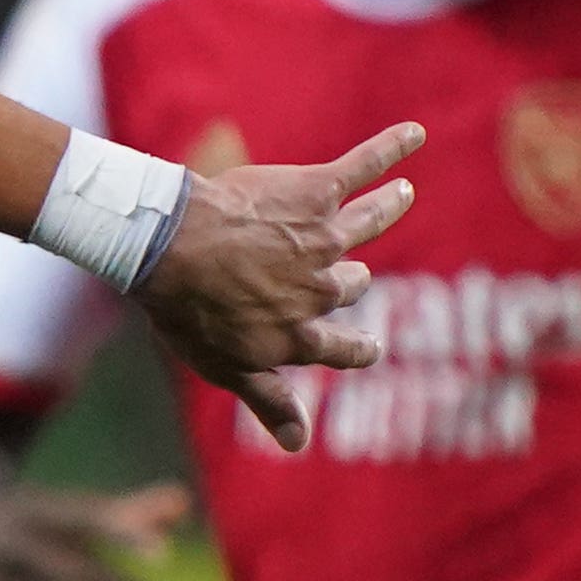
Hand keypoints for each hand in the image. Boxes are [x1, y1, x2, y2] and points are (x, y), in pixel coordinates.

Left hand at [140, 125, 415, 453]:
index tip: (368, 348)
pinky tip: (413, 134)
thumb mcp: (225, 367)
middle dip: (349, 279)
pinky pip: (361, 167)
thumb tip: (299, 446)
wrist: (168, 245)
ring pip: (369, 224)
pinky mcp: (313, 193)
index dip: (357, 349)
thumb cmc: (186, 309)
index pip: (344, 348)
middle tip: (344, 269)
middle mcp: (319, 288)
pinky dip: (390, 149)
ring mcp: (321, 239)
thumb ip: (268, 402)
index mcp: (299, 334)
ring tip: (402, 195)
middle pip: (352, 284)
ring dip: (387, 208)